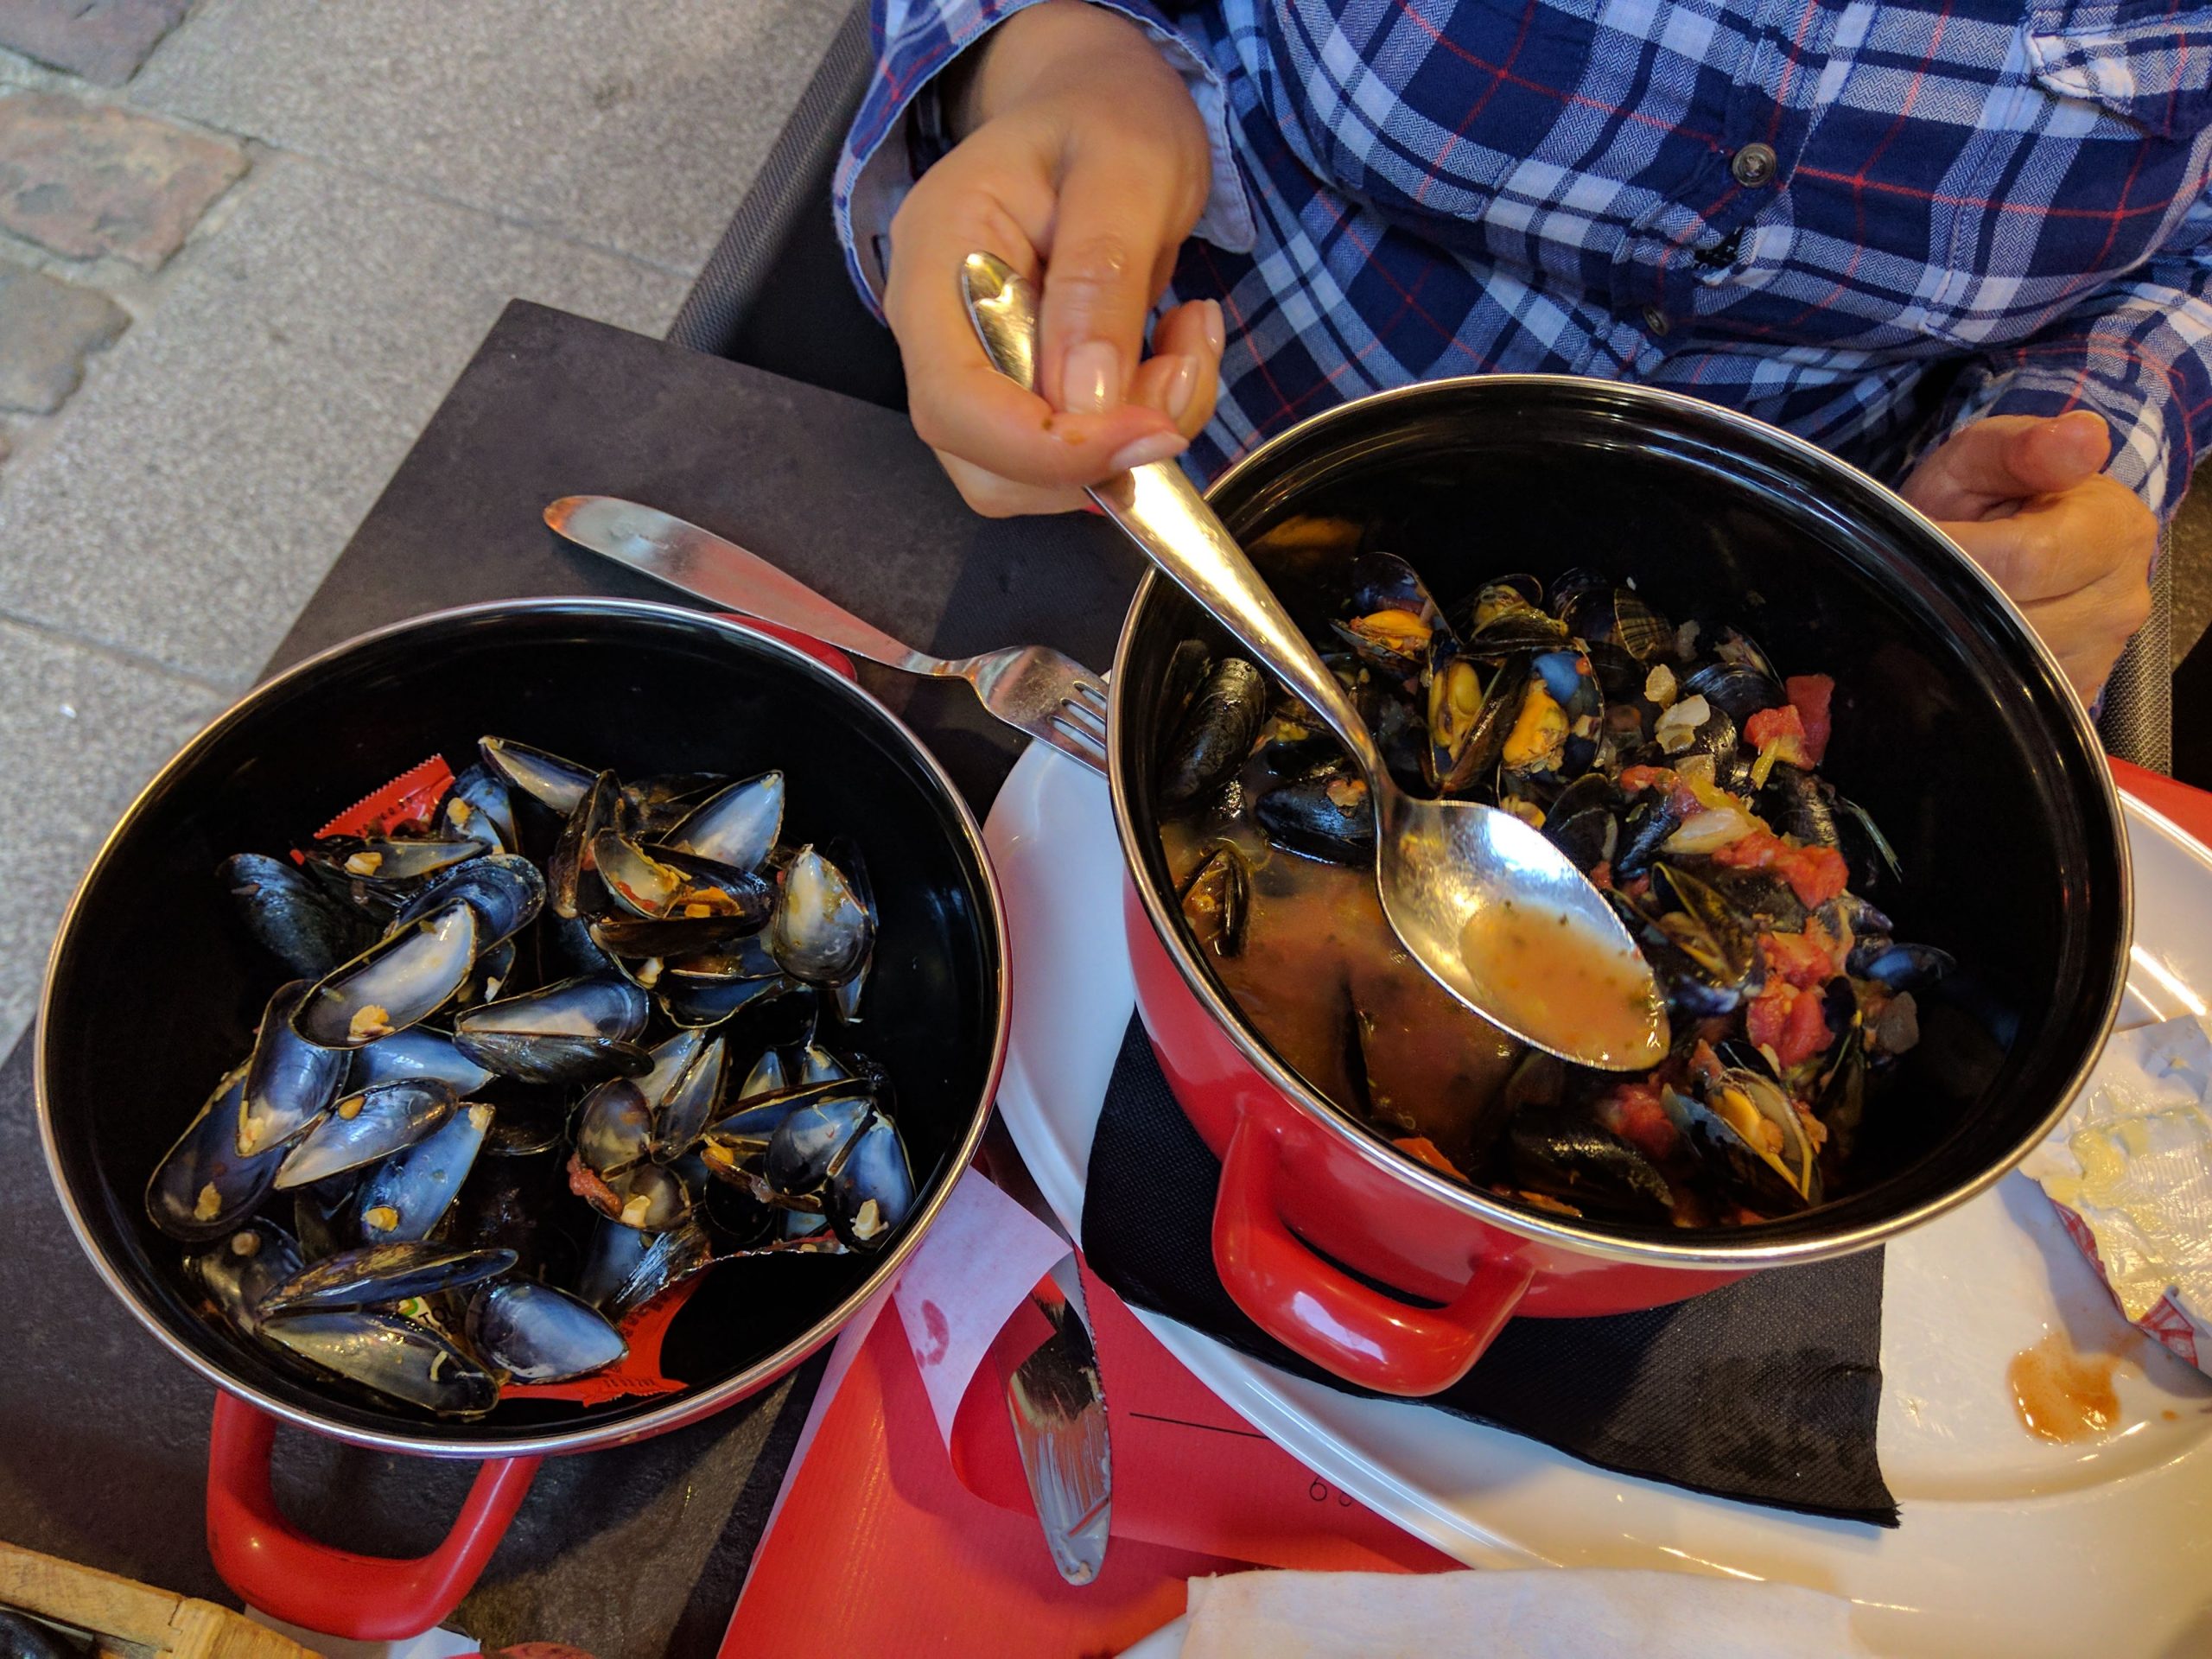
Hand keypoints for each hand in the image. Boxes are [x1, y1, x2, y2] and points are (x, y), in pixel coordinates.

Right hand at [884, 0, 1222, 515]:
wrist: (1101, 101)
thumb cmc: (1106, 113)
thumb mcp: (1126, 167)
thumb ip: (1100, 278)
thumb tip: (1084, 398)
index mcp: (938, 256)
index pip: (955, 403)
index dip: (1046, 447)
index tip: (1147, 431)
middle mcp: (939, 326)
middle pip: (986, 461)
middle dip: (1098, 453)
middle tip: (1183, 370)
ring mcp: (976, 364)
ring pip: (1036, 474)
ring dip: (1132, 439)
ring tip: (1187, 343)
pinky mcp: (1023, 388)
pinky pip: (1076, 453)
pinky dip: (1142, 425)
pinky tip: (1175, 350)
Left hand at [1901, 411, 2155, 698]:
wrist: (1990, 545)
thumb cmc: (1985, 498)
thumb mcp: (1985, 457)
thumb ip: (2021, 446)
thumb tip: (2082, 435)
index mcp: (2115, 529)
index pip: (2031, 559)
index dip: (1962, 553)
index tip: (1922, 539)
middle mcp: (2121, 599)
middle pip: (2018, 621)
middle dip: (1955, 598)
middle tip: (1926, 573)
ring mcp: (2099, 656)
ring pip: (2009, 669)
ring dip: (1958, 638)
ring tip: (1941, 600)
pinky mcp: (2068, 699)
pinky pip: (2011, 703)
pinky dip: (1971, 676)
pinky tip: (1957, 640)